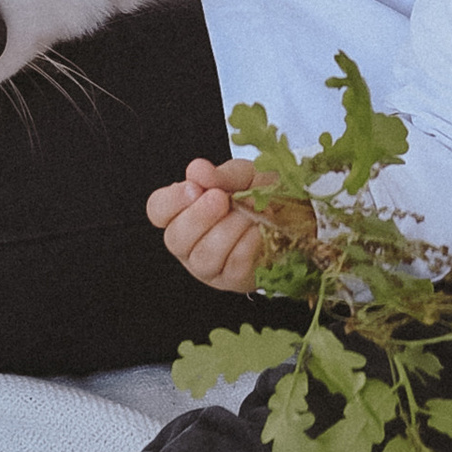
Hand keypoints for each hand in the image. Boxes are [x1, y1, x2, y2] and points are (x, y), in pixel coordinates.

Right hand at [147, 156, 271, 290]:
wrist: (294, 220)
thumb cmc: (258, 198)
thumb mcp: (243, 176)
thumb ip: (220, 174)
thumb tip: (197, 171)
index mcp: (182, 212)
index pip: (158, 209)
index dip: (172, 200)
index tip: (195, 188)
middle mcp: (189, 243)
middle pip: (176, 237)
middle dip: (199, 217)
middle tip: (221, 199)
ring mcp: (208, 266)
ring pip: (205, 255)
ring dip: (229, 229)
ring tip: (250, 213)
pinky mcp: (231, 280)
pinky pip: (234, 264)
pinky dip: (249, 243)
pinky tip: (259, 230)